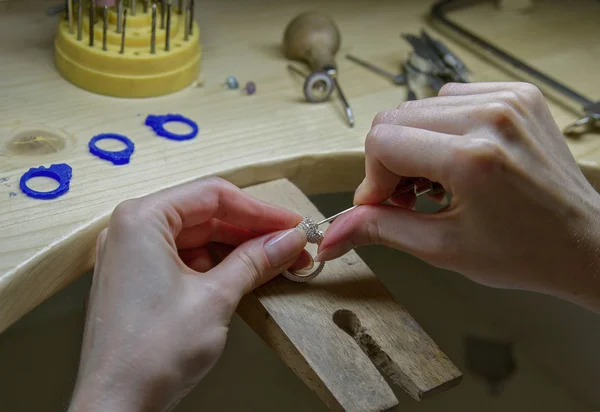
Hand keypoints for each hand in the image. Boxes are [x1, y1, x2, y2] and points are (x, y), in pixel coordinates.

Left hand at [68, 177, 307, 411]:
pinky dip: (218, 266)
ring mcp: (133, 256)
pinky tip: (247, 275)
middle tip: (290, 245)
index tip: (291, 223)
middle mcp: (132, 230)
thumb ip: (255, 261)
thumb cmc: (152, 353)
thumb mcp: (216, 298)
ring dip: (238, 249)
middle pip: (205, 215)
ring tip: (276, 262)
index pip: (212, 195)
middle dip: (251, 231)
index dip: (259, 209)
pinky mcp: (139, 280)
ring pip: (198, 238)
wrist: (116, 406)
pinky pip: (186, 259)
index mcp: (142, 219)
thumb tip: (289, 240)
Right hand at [317, 82, 599, 310]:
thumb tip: (332, 235)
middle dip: (390, 161)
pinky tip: (458, 159)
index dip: (373, 178)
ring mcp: (509, 100)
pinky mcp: (519, 95)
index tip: (385, 205)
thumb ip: (380, 230)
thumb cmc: (524, 253)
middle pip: (396, 119)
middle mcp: (491, 117)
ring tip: (437, 181)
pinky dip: (443, 127)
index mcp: (471, 157)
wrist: (585, 244)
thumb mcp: (442, 248)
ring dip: (416, 143)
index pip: (382, 141)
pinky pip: (454, 98)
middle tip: (408, 197)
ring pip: (421, 107)